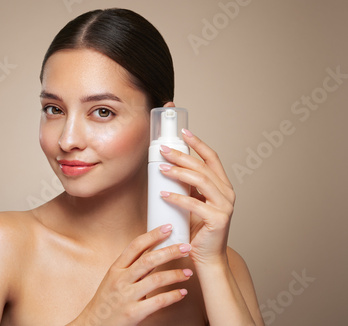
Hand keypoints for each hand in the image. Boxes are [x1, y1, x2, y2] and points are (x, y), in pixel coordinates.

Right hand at [70, 225, 192, 325]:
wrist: (93, 324)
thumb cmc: (107, 301)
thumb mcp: (115, 279)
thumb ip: (133, 267)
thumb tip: (156, 253)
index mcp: (116, 268)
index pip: (135, 246)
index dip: (153, 235)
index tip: (168, 227)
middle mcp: (121, 280)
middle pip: (148, 260)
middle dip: (170, 251)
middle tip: (186, 247)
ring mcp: (126, 296)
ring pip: (155, 280)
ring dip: (175, 274)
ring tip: (188, 272)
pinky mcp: (133, 313)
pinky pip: (157, 302)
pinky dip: (173, 296)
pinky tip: (182, 292)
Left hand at [158, 129, 235, 265]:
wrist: (207, 258)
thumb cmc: (199, 230)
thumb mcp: (194, 203)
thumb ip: (188, 187)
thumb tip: (168, 168)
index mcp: (222, 186)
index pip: (212, 158)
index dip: (198, 143)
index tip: (183, 132)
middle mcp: (227, 193)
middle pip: (202, 166)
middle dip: (181, 155)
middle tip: (163, 150)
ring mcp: (225, 206)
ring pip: (200, 180)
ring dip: (178, 172)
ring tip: (161, 169)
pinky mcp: (218, 219)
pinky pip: (194, 204)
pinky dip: (177, 198)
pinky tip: (163, 194)